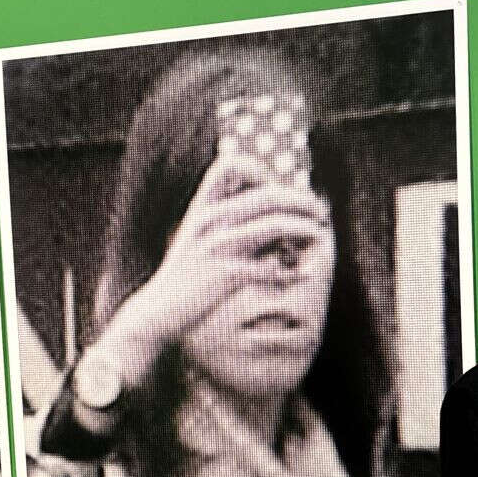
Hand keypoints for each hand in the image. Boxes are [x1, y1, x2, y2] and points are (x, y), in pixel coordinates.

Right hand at [129, 151, 332, 347]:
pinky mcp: (227, 274)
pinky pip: (271, 267)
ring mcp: (219, 246)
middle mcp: (211, 221)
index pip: (231, 165)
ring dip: (304, 228)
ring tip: (318, 235)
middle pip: (267, 195)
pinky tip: (304, 274)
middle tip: (319, 212)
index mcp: (203, 208)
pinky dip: (292, 271)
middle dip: (300, 200)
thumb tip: (259, 213)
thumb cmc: (182, 277)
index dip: (262, 170)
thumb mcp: (193, 238)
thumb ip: (219, 220)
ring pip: (275, 225)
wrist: (158, 311)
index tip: (280, 190)